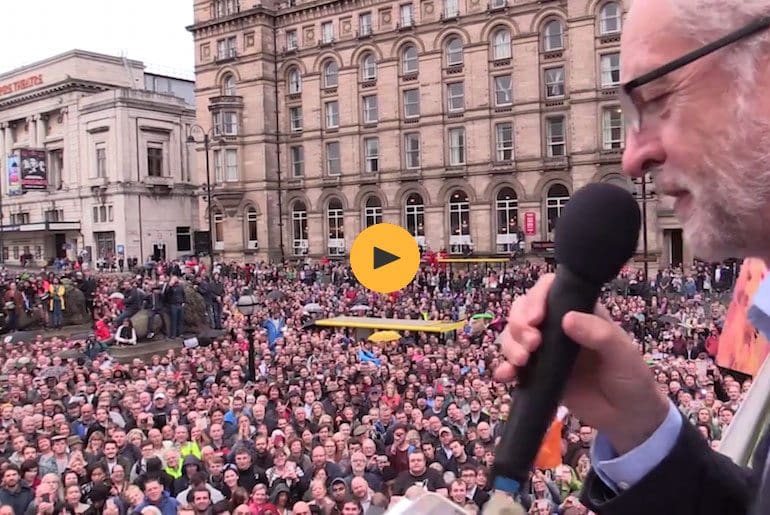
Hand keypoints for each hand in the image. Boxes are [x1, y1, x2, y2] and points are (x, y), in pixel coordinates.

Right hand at [494, 274, 669, 454]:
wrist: (628, 418)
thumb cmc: (631, 377)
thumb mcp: (622, 353)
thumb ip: (598, 334)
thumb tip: (567, 318)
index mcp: (579, 312)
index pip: (550, 291)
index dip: (536, 298)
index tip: (536, 318)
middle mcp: (558, 327)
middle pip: (524, 311)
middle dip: (519, 324)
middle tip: (531, 345)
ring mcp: (546, 350)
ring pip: (514, 336)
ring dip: (511, 345)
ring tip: (521, 362)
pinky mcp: (537, 374)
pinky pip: (513, 366)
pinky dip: (504, 368)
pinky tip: (505, 376)